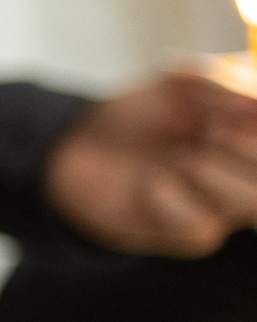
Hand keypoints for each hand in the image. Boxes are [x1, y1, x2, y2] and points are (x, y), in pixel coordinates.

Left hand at [45, 71, 256, 256]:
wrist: (82, 146)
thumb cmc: (139, 113)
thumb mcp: (177, 86)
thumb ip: (216, 88)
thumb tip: (254, 103)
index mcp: (250, 142)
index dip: (255, 127)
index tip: (231, 112)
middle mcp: (247, 176)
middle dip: (250, 145)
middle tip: (211, 129)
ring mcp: (222, 208)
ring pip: (252, 201)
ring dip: (218, 173)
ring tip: (182, 157)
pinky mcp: (190, 236)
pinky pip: (201, 225)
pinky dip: (174, 196)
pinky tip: (151, 181)